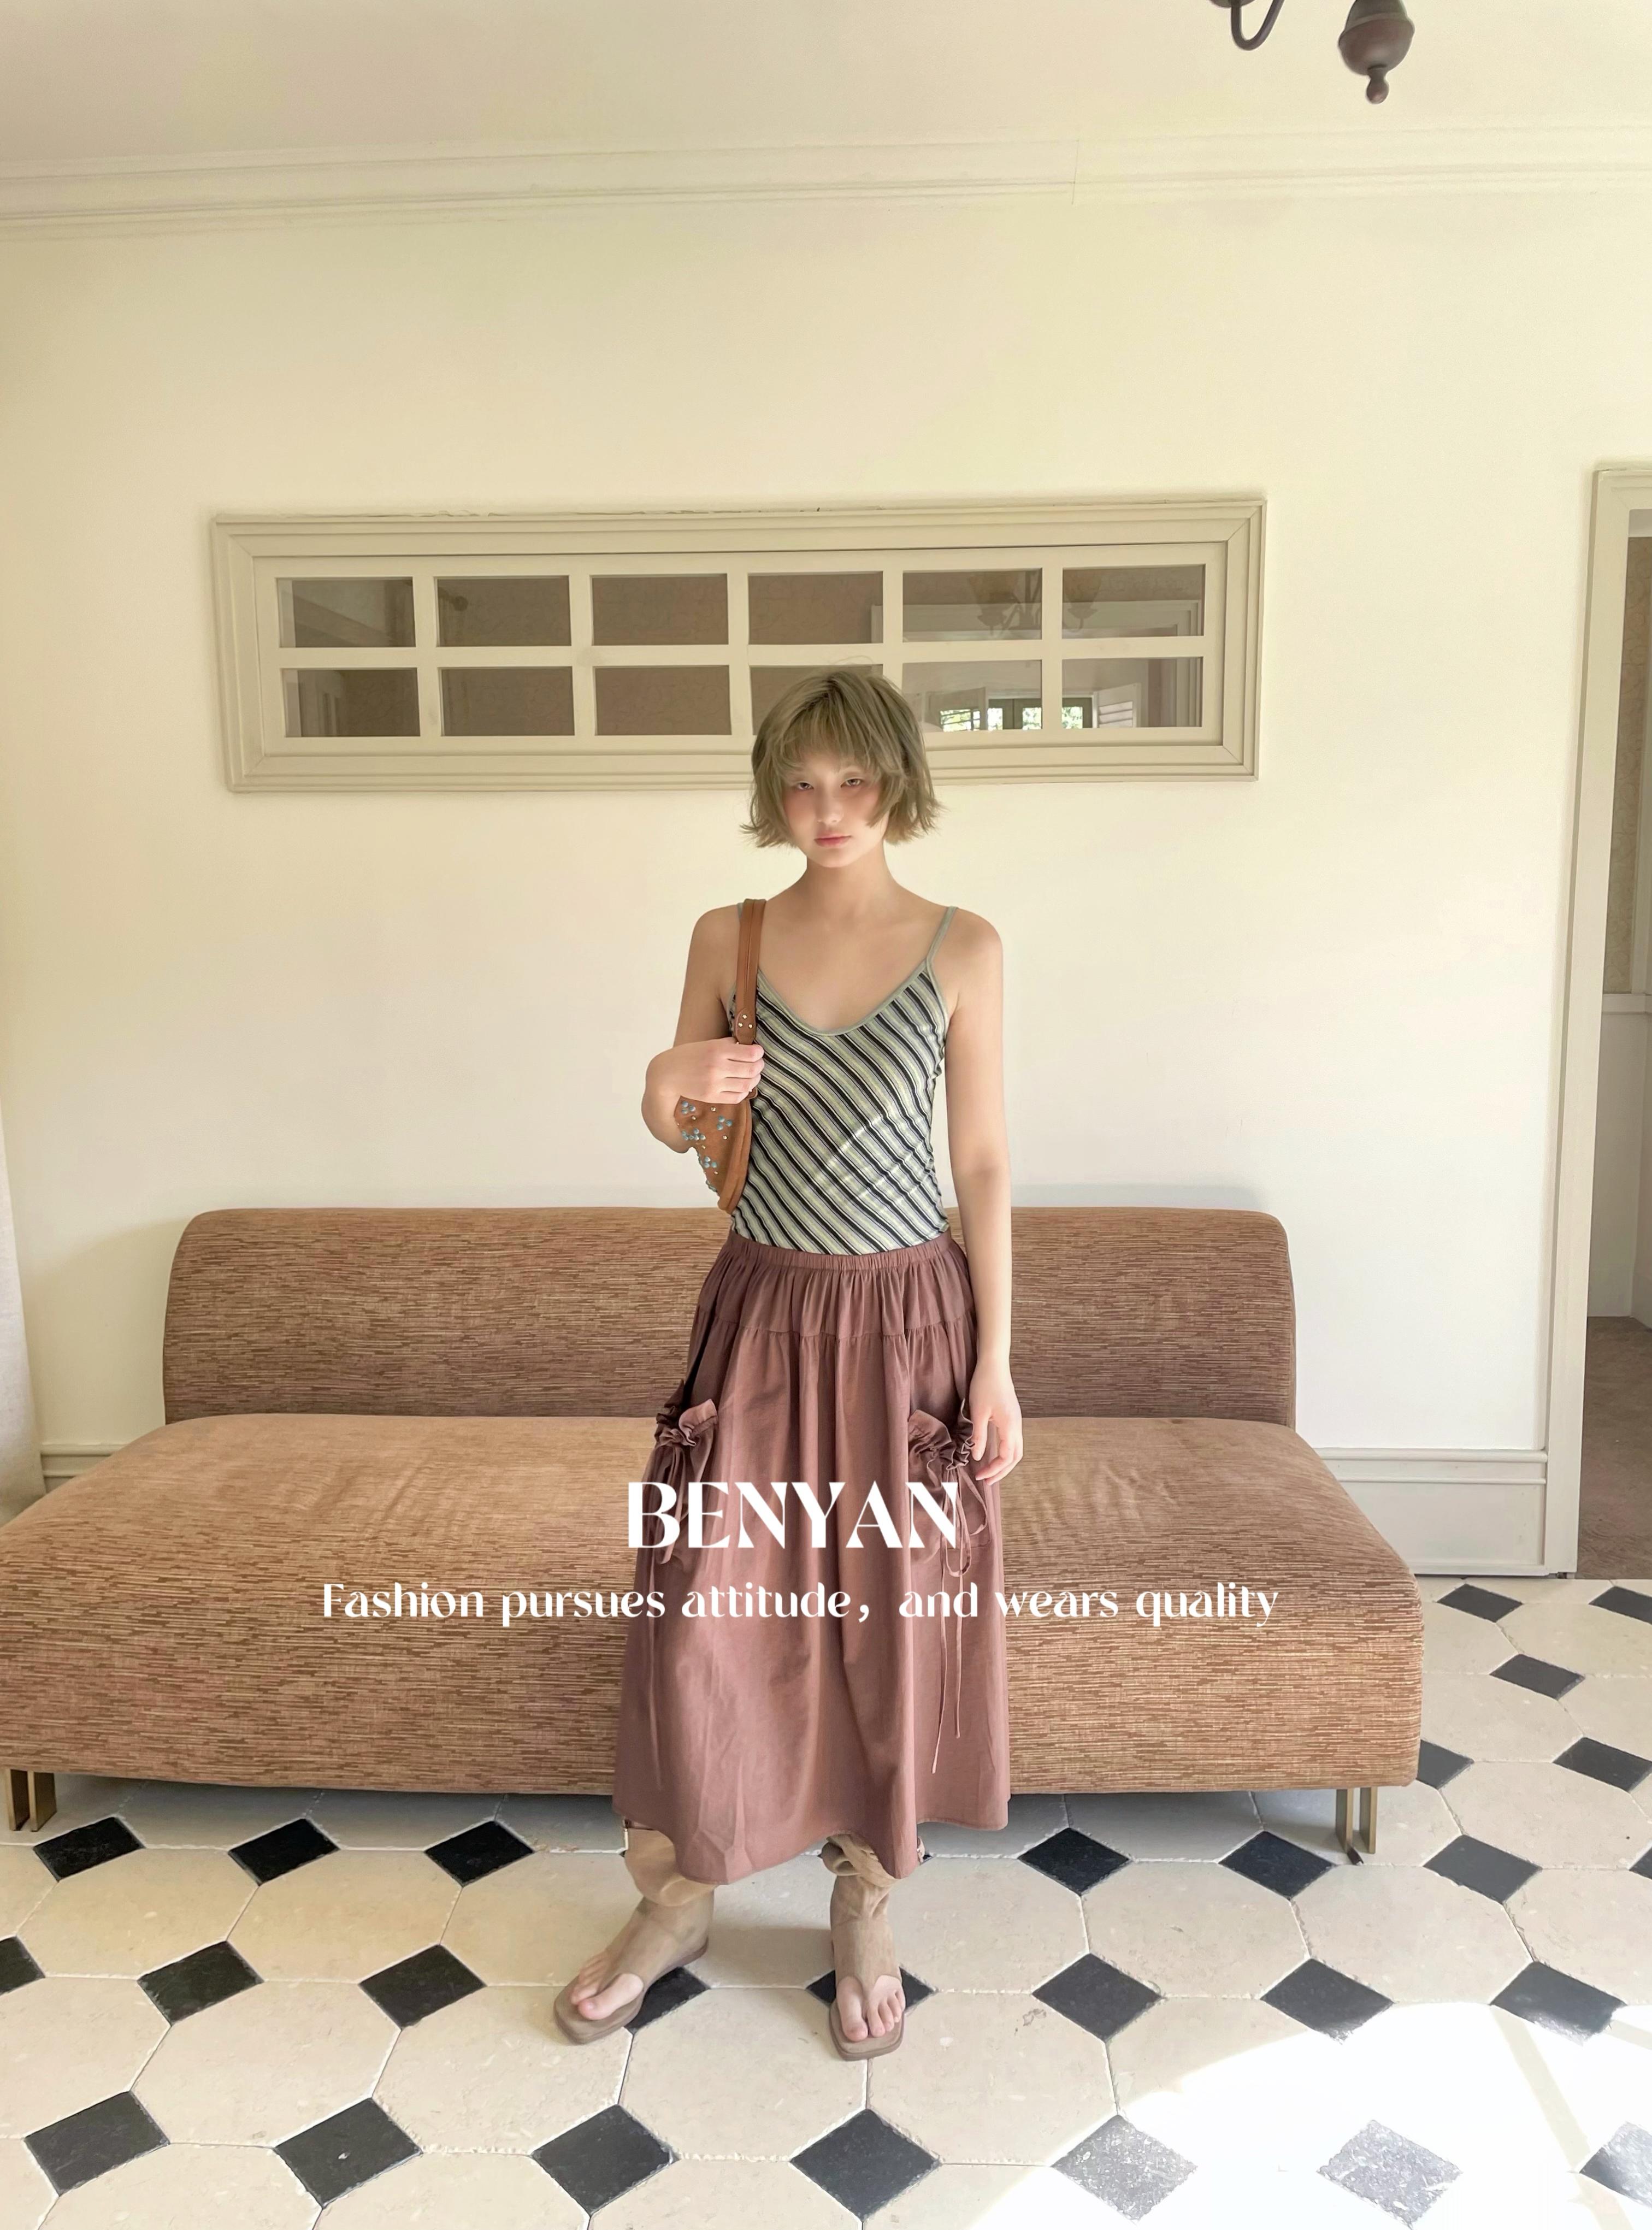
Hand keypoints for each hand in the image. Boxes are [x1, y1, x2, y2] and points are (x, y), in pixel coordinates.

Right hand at [658, 1039, 764, 1105]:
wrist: (667, 1073)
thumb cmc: (688, 1055)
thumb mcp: (707, 1044)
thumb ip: (727, 1045)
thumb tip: (748, 1046)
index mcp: (717, 1050)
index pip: (750, 1054)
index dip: (759, 1053)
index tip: (758, 1052)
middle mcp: (717, 1067)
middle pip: (751, 1070)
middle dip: (760, 1066)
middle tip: (759, 1064)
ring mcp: (714, 1083)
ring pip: (746, 1084)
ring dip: (754, 1080)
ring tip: (753, 1076)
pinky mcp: (711, 1096)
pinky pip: (736, 1097)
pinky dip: (744, 1092)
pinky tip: (743, 1086)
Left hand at [966, 1359, 1021, 1486]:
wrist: (995, 1365)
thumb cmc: (985, 1385)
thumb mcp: (978, 1412)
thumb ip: (979, 1436)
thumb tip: (978, 1457)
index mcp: (1010, 1427)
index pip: (1006, 1457)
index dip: (994, 1470)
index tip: (980, 1476)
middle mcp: (1017, 1426)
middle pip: (1015, 1457)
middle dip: (1002, 1471)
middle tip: (987, 1480)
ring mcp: (1016, 1421)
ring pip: (1016, 1449)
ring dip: (1005, 1463)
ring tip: (990, 1470)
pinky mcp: (1012, 1416)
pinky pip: (1013, 1440)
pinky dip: (1005, 1452)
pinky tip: (993, 1452)